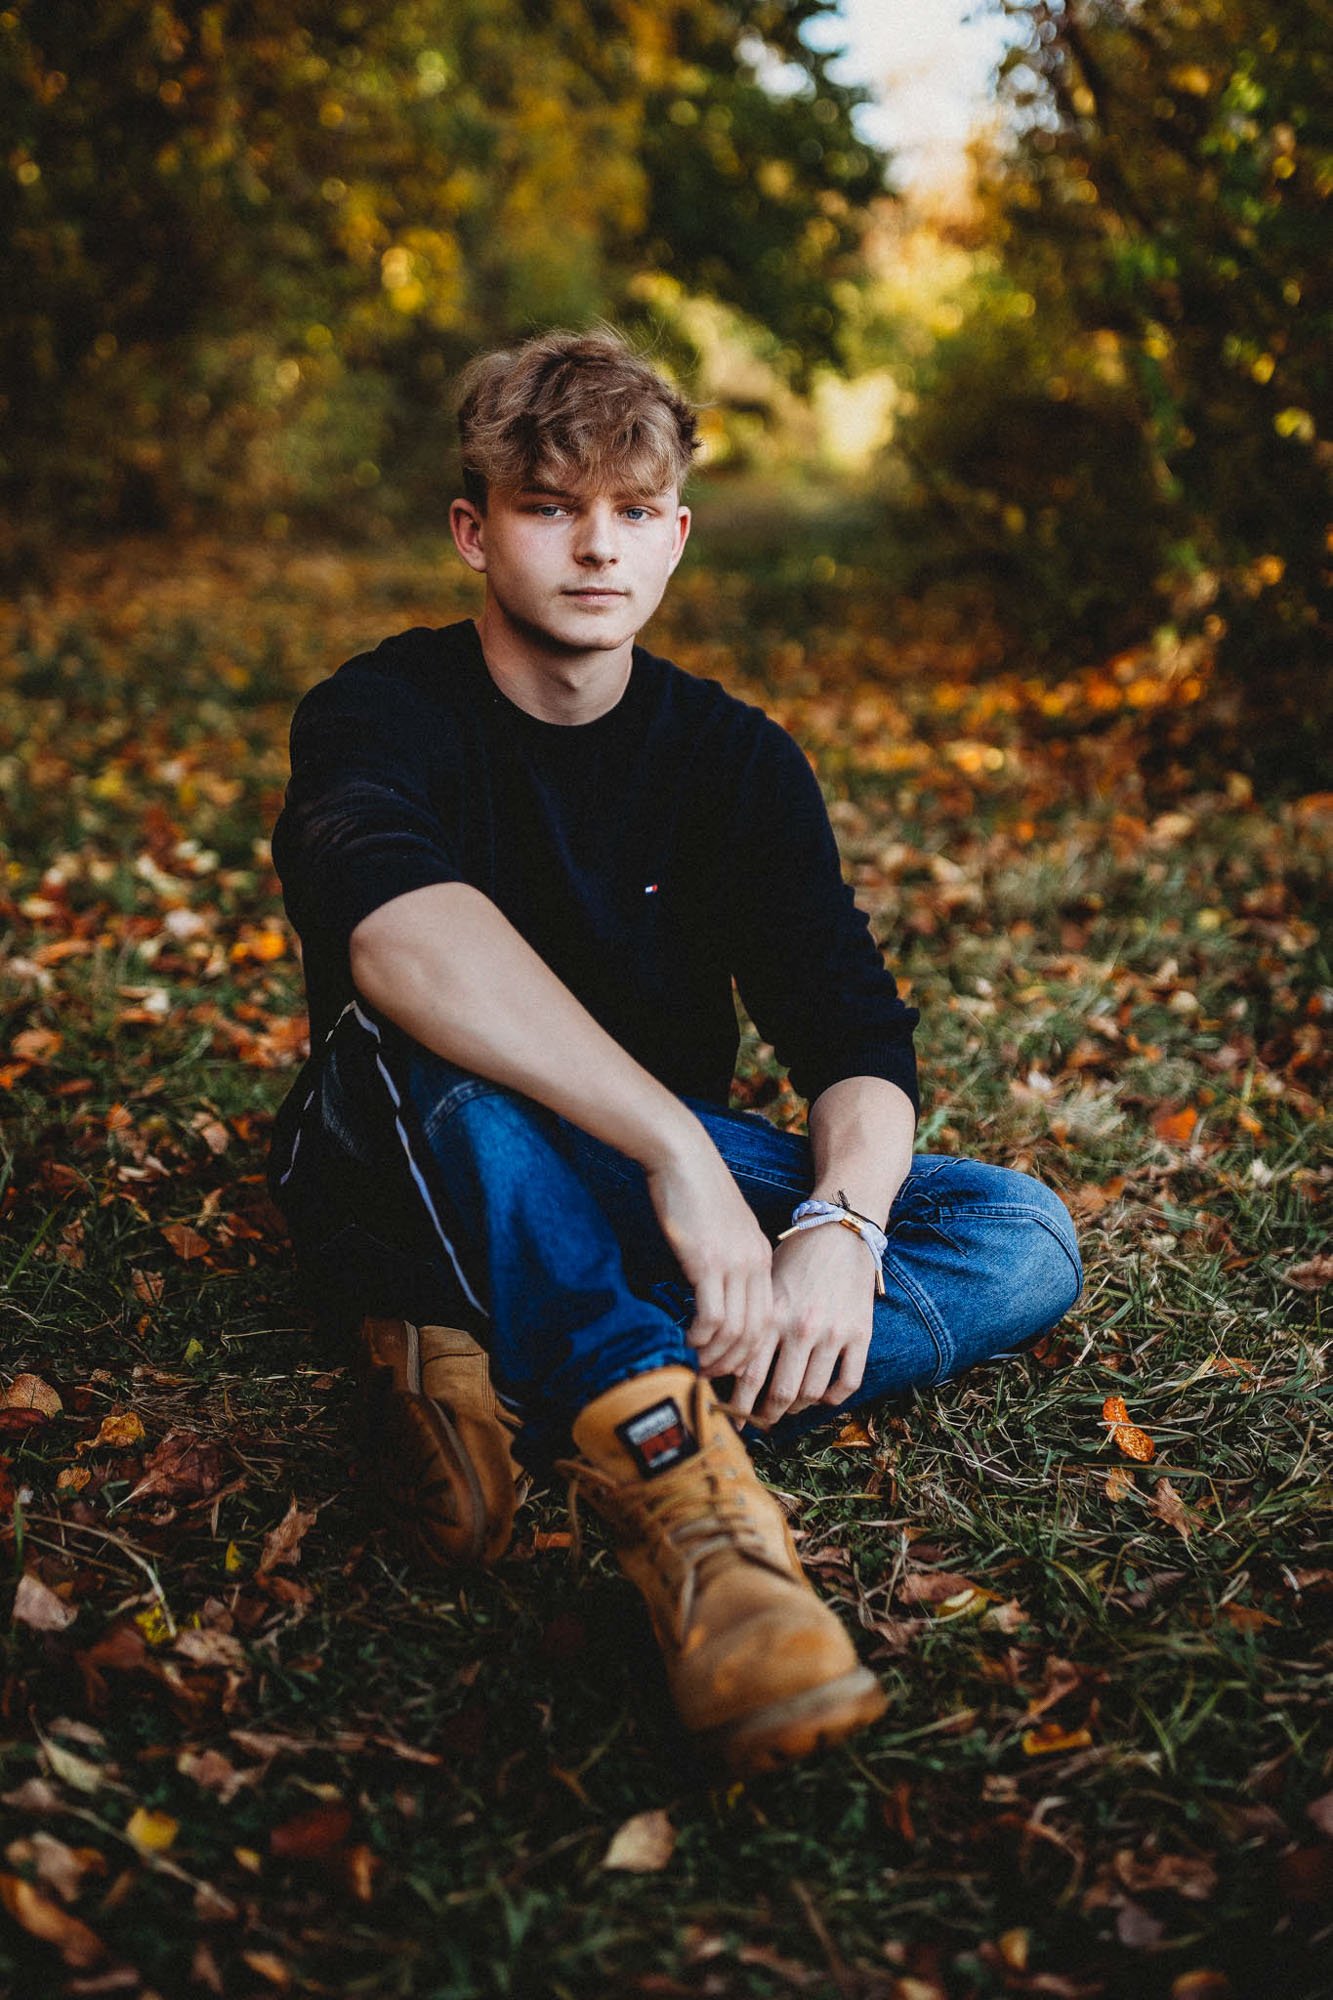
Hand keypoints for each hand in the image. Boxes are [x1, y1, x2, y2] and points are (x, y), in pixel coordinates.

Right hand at [643, 1125, 773, 1371]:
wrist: (682, 1156)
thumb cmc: (695, 1191)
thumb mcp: (723, 1230)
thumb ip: (727, 1261)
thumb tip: (714, 1296)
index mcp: (761, 1257)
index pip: (767, 1318)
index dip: (750, 1350)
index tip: (729, 1366)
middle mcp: (753, 1263)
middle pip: (756, 1332)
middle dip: (736, 1363)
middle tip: (712, 1377)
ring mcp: (733, 1263)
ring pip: (736, 1330)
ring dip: (716, 1355)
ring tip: (697, 1365)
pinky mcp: (707, 1261)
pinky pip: (711, 1315)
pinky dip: (700, 1336)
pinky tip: (687, 1340)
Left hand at [729, 1223, 877, 1425]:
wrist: (842, 1231)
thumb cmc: (796, 1257)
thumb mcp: (765, 1285)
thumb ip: (753, 1323)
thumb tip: (729, 1366)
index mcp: (772, 1315)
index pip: (748, 1374)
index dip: (737, 1404)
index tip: (730, 1417)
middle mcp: (801, 1327)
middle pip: (780, 1393)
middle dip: (765, 1416)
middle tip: (757, 1423)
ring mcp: (834, 1333)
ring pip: (812, 1393)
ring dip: (797, 1408)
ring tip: (787, 1409)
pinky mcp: (861, 1334)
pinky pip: (847, 1382)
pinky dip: (832, 1398)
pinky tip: (821, 1395)